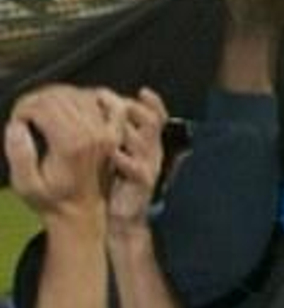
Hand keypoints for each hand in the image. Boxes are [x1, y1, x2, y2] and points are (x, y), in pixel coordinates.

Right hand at [5, 85, 120, 223]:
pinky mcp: (114, 135)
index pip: (45, 107)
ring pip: (83, 96)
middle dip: (38, 99)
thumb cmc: (53, 201)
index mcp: (71, 145)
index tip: (16, 117)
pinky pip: (113, 106)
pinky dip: (97, 96)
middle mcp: (93, 136)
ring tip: (43, 107)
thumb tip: (17, 126)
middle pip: (63, 97)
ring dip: (60, 94)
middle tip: (25, 111)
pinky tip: (79, 98)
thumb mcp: (26, 185)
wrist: (82, 213)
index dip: (24, 107)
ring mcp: (107, 134)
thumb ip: (19, 155)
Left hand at [107, 88, 167, 228]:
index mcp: (149, 142)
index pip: (158, 116)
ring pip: (143, 140)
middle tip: (111, 102)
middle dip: (133, 108)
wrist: (123, 217)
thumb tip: (101, 109)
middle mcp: (153, 151)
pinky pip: (136, 166)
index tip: (142, 91)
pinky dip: (123, 158)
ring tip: (106, 124)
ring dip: (123, 129)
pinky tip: (111, 154)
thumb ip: (117, 134)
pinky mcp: (144, 183)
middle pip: (152, 122)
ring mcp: (150, 166)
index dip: (154, 102)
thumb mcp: (119, 153)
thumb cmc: (115, 182)